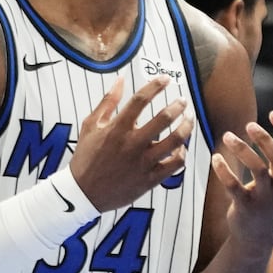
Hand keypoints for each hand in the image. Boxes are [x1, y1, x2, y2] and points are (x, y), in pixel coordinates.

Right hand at [69, 77, 191, 209]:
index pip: (140, 100)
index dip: (156, 86)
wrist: (83, 193)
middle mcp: (132, 144)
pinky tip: (180, 146)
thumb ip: (108, 101)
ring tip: (189, 119)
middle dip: (178, 105)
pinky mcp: (150, 179)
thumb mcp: (91, 126)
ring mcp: (143, 163)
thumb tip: (121, 79)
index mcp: (117, 129)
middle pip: (163, 118)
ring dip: (186, 126)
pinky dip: (182, 153)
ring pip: (175, 141)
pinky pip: (175, 164)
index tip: (166, 79)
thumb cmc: (86, 157)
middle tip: (182, 101)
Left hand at [213, 109, 272, 238]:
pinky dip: (224, 172)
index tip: (272, 114)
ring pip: (257, 171)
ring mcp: (265, 199)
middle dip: (265, 140)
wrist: (258, 234)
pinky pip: (234, 187)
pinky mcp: (246, 207)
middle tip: (249, 125)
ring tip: (227, 136)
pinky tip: (216, 158)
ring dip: (243, 151)